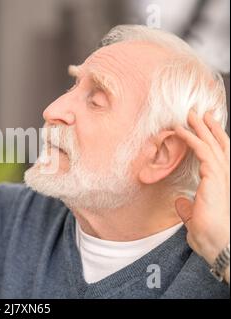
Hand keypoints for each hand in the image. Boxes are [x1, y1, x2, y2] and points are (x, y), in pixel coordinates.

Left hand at [174, 110, 229, 280]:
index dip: (213, 140)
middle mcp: (226, 177)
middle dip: (210, 128)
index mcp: (223, 185)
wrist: (218, 244)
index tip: (205, 127)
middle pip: (220, 145)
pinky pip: (202, 151)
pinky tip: (181, 130)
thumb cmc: (209, 236)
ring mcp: (222, 176)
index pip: (219, 157)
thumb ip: (188, 208)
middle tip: (201, 113)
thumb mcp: (194, 218)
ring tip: (190, 114)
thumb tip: (180, 203)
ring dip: (200, 127)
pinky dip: (192, 139)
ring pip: (212, 144)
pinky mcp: (214, 178)